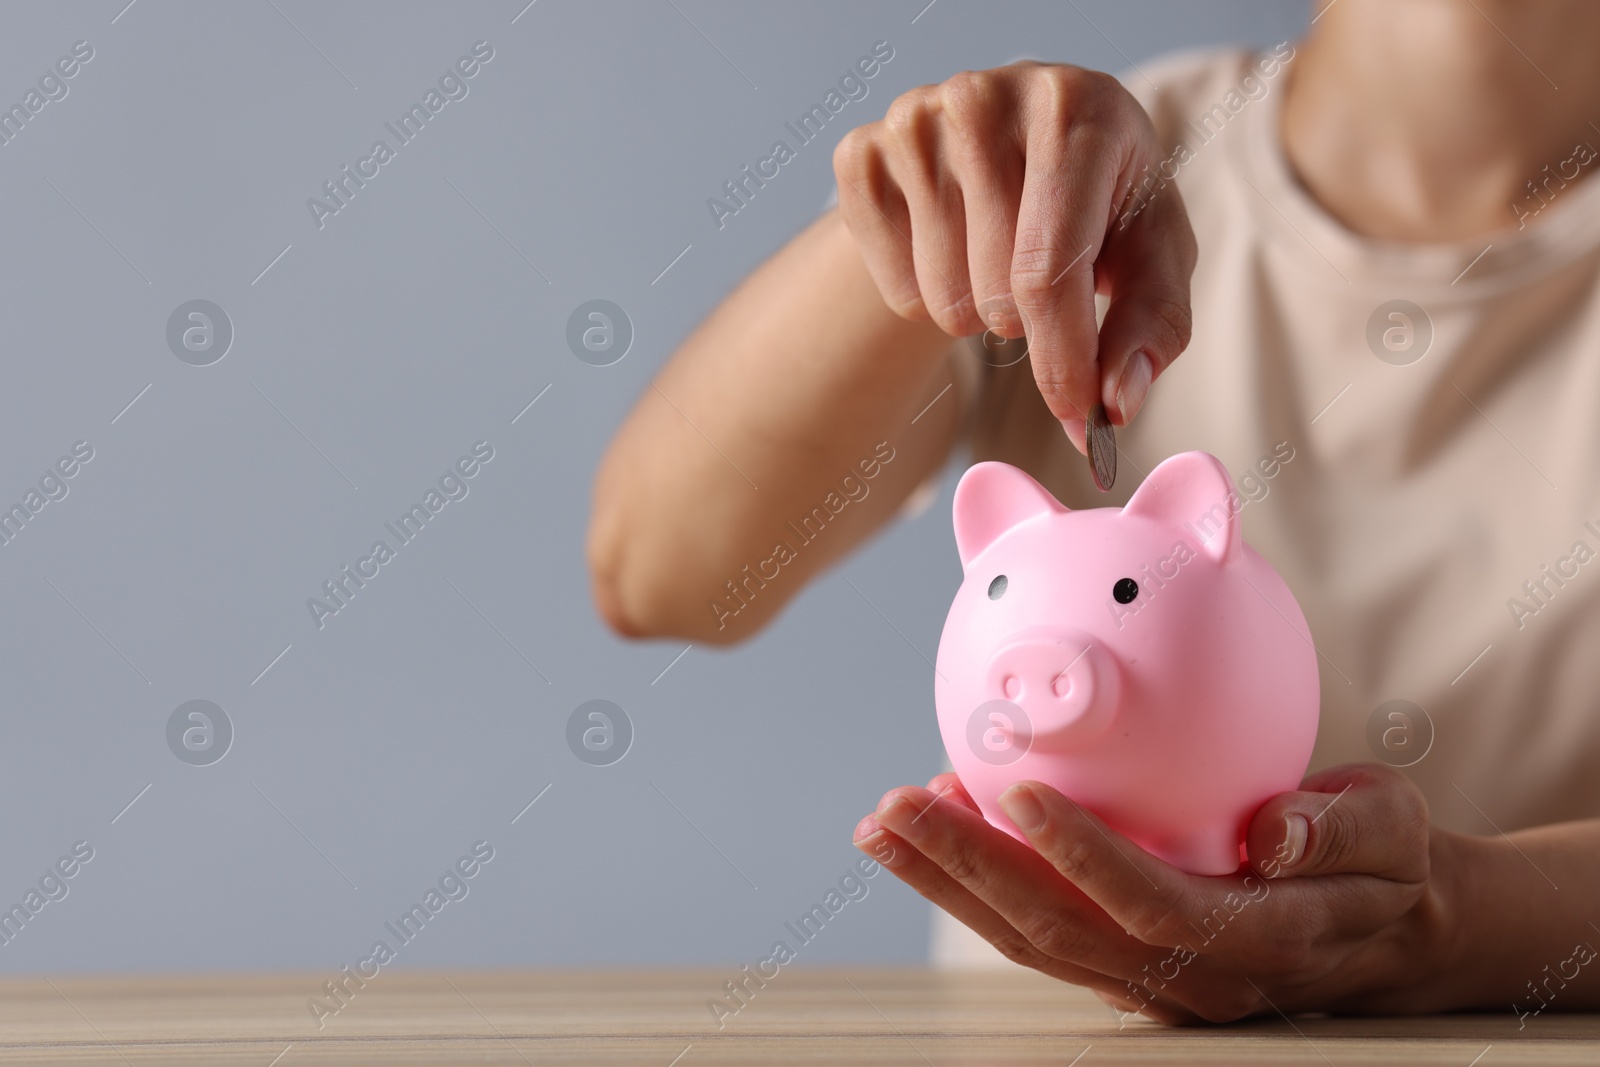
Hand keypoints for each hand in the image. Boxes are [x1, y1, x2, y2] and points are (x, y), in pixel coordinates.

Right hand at [832, 62, 1196, 451]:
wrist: (1014, 149)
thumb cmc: (1096, 203)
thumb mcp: (1150, 253)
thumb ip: (1151, 327)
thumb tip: (1116, 403)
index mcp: (1077, 107)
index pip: (1050, 268)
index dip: (1064, 358)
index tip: (1077, 416)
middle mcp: (986, 98)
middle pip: (994, 293)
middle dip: (1026, 326)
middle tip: (1040, 286)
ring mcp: (914, 122)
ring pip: (941, 298)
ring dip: (976, 313)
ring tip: (995, 263)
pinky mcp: (861, 154)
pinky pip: (893, 288)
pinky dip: (924, 298)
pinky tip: (948, 251)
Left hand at [853, 764, 1456, 1023]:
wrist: (1387, 926)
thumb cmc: (1387, 865)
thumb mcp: (1393, 831)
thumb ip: (1342, 829)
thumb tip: (1279, 828)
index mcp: (1258, 941)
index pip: (1155, 906)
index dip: (1084, 857)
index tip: (1020, 792)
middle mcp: (1190, 978)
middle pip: (1059, 930)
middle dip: (968, 871)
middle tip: (895, 812)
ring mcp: (1148, 979)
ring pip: (1031, 938)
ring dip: (949, 882)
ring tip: (886, 825)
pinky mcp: (1122, 962)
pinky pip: (1038, 928)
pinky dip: (978, 882)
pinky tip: (939, 826)